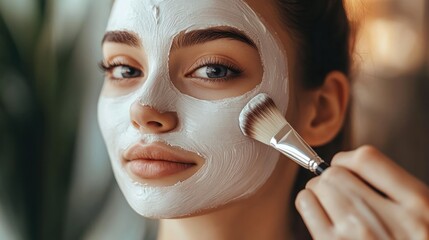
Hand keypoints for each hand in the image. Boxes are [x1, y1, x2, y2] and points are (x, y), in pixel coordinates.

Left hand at [295, 145, 428, 239]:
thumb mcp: (423, 217)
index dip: (348, 159)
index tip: (344, 166)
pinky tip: (320, 214)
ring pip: (317, 185)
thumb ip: (396, 193)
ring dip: (318, 190)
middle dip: (331, 178)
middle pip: (335, 173)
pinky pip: (306, 204)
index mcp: (418, 204)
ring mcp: (355, 234)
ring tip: (329, 203)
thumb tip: (351, 168)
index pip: (367, 159)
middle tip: (336, 191)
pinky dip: (308, 203)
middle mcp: (385, 217)